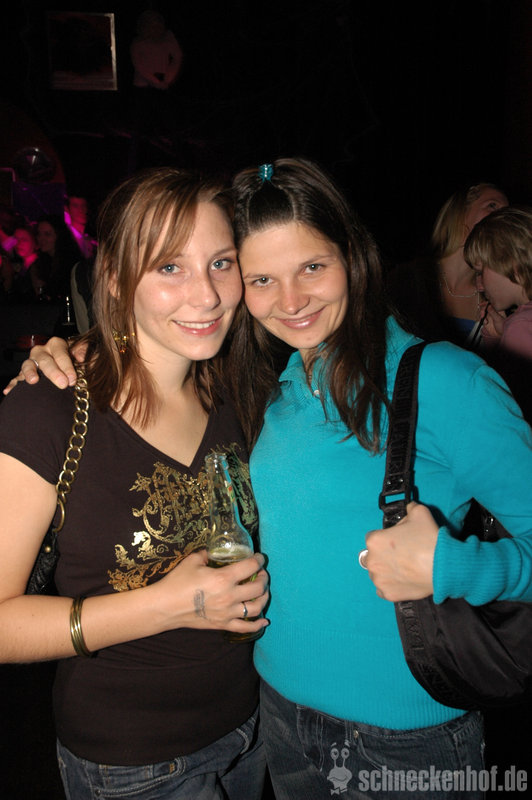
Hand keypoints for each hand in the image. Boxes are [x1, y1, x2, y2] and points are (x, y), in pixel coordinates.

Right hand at [3, 337, 82, 394]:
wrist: (70, 371)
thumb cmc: (79, 362)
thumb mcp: (87, 355)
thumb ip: (86, 351)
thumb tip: (80, 355)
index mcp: (57, 345)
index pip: (61, 352)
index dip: (67, 365)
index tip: (73, 379)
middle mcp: (42, 351)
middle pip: (44, 359)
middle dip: (53, 372)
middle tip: (63, 384)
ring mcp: (32, 363)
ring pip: (28, 365)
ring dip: (29, 373)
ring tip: (33, 381)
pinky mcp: (24, 375)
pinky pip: (16, 379)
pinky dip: (13, 384)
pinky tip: (9, 391)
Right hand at [155, 550, 269, 634]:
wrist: (164, 607)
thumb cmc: (177, 582)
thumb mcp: (192, 561)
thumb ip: (206, 554)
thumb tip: (212, 551)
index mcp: (223, 578)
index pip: (250, 567)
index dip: (258, 560)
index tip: (259, 558)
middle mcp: (229, 596)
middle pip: (258, 588)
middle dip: (264, 578)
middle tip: (261, 573)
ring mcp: (227, 613)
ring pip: (256, 608)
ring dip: (264, 598)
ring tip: (263, 592)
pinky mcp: (222, 624)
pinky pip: (245, 628)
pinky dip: (257, 625)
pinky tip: (264, 621)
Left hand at [362, 502, 436, 601]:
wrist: (443, 567)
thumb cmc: (429, 539)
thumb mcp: (420, 513)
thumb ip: (410, 508)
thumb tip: (409, 508)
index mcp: (374, 540)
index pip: (373, 537)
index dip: (385, 538)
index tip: (397, 541)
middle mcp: (372, 561)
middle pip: (373, 556)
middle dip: (384, 555)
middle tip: (402, 555)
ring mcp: (379, 580)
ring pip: (377, 573)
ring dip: (386, 570)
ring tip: (404, 569)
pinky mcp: (388, 594)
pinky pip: (383, 589)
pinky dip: (390, 585)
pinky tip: (403, 580)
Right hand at [481, 303, 504, 338]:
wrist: (501, 334)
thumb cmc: (503, 326)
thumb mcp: (498, 318)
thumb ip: (493, 312)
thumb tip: (489, 306)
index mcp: (497, 310)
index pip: (490, 304)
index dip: (486, 303)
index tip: (482, 304)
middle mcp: (492, 312)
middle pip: (485, 308)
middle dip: (482, 310)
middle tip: (482, 313)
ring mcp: (489, 317)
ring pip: (482, 313)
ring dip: (481, 315)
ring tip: (483, 318)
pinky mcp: (486, 321)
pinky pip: (482, 318)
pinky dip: (482, 320)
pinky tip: (486, 322)